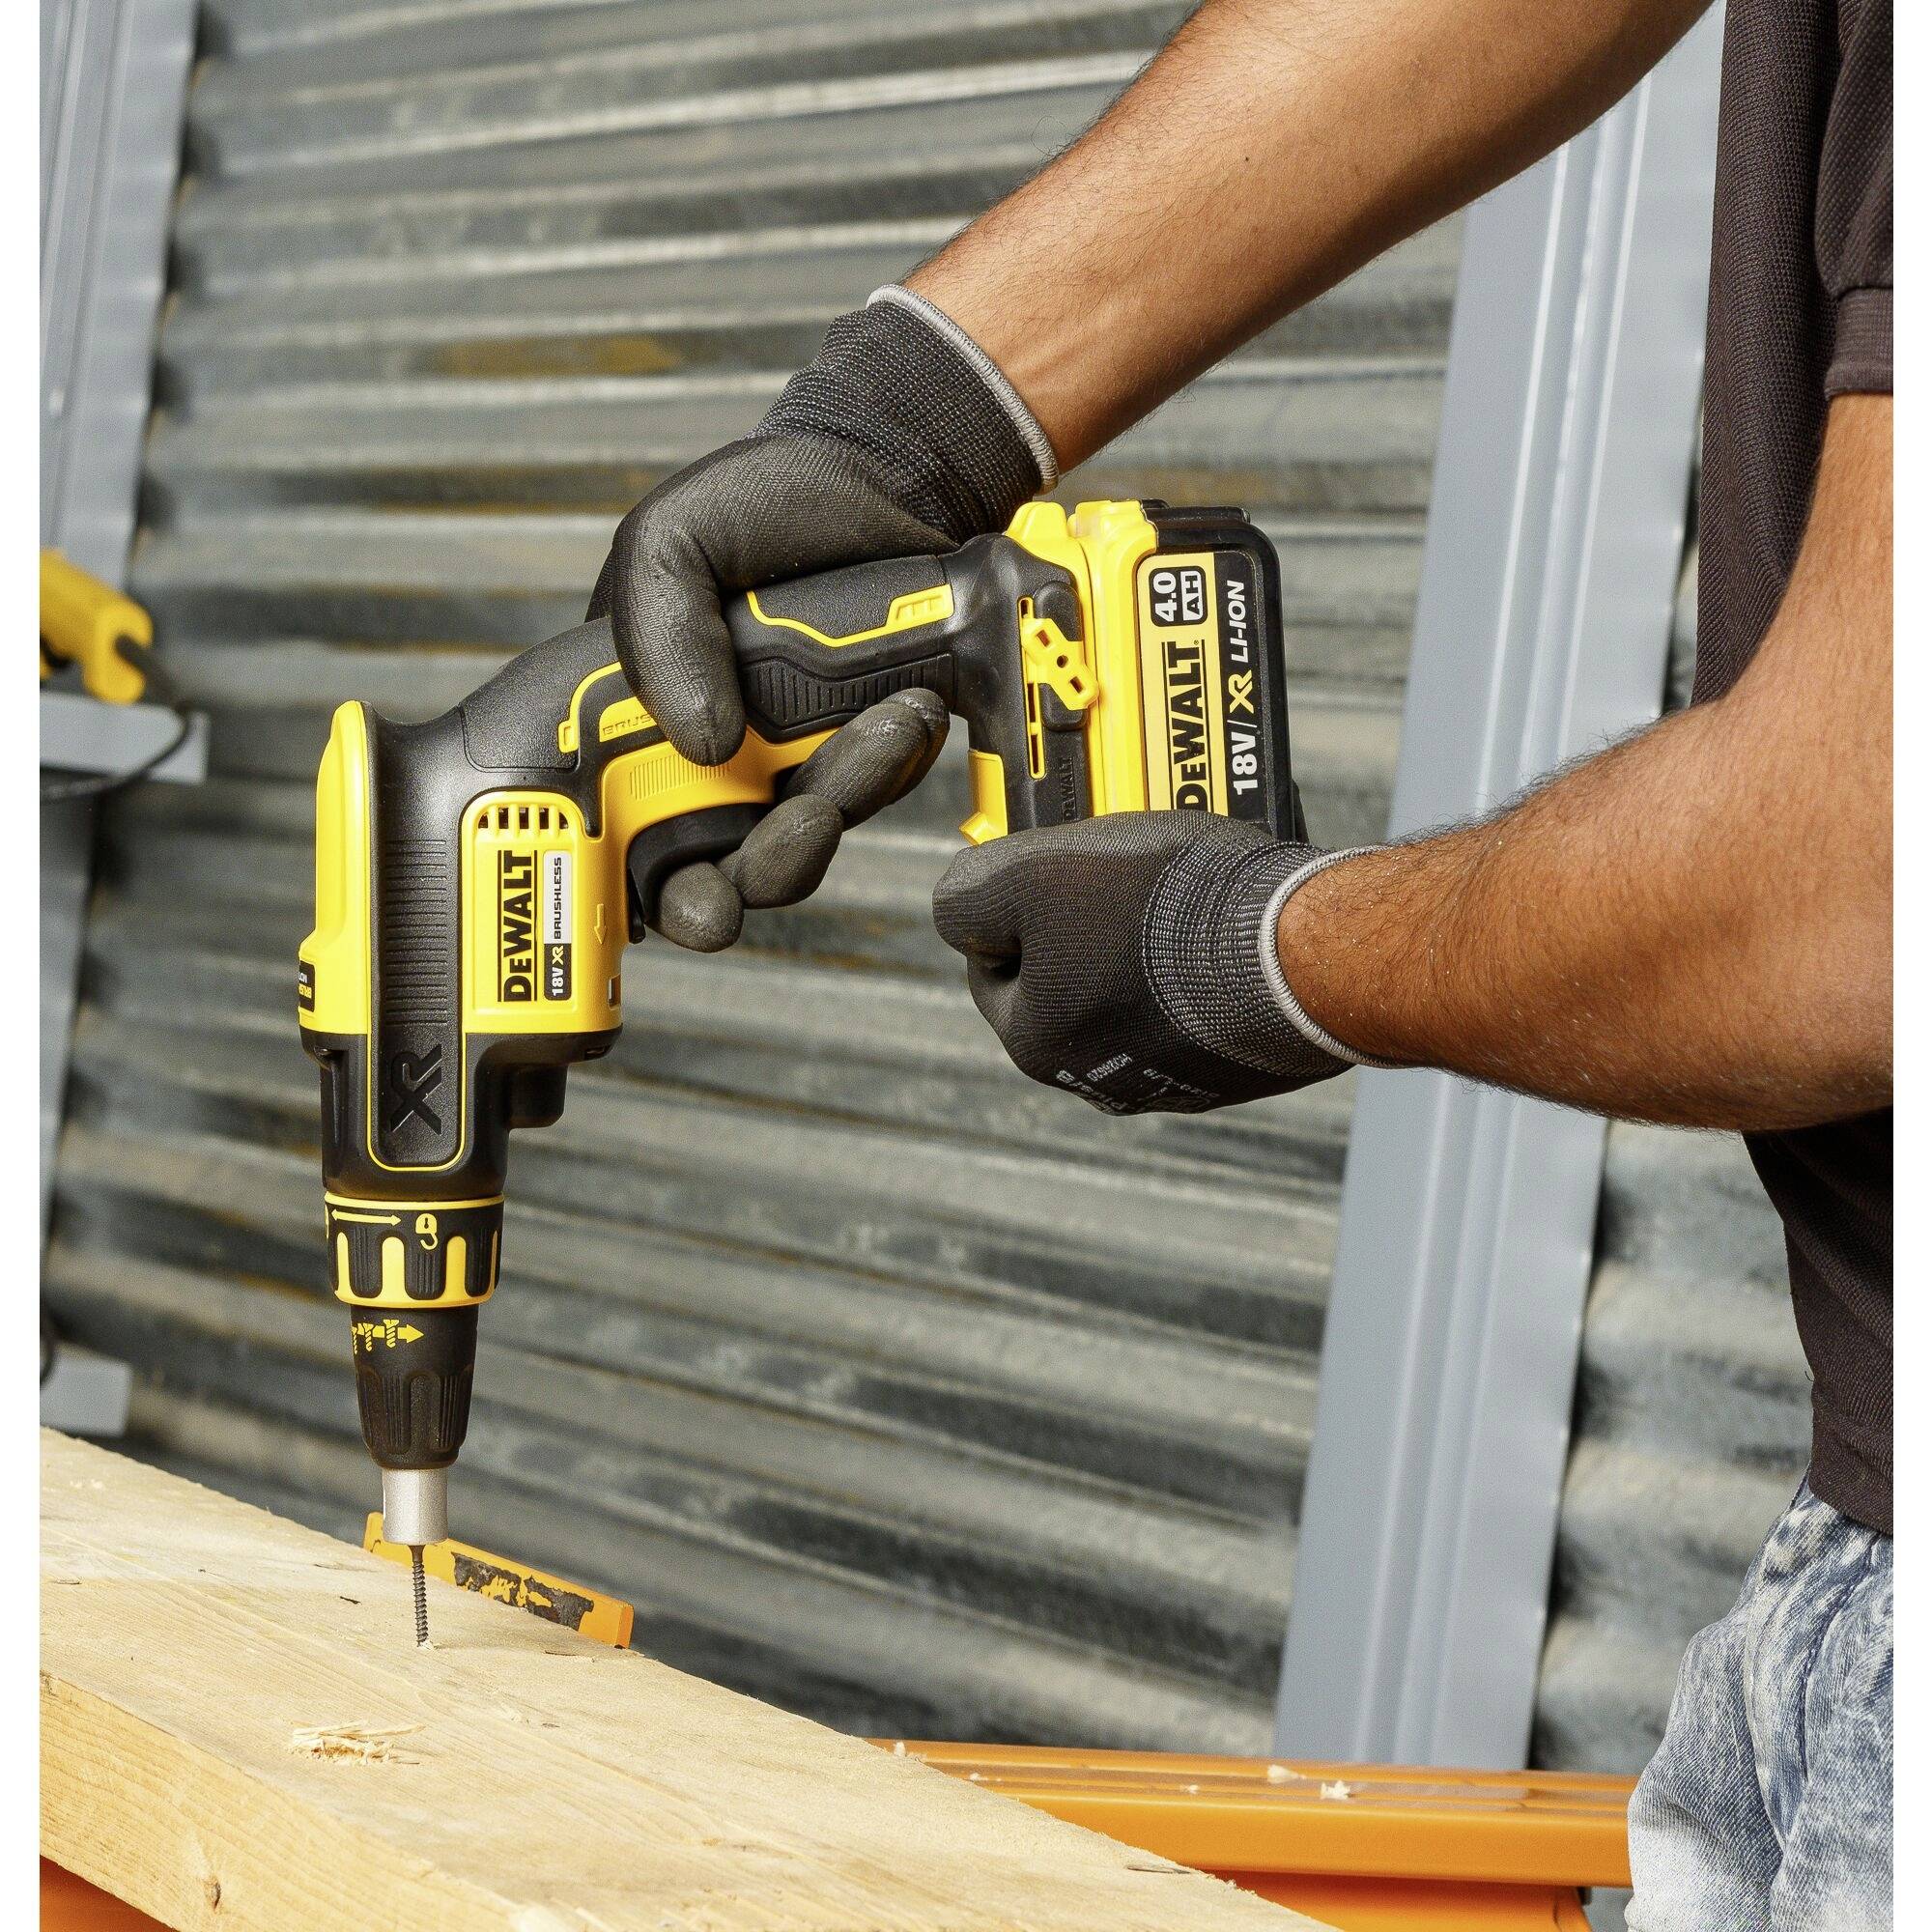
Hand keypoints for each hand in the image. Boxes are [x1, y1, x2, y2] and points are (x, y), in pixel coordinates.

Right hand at [588, 288, 1055, 948]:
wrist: (886, 478)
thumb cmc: (762, 505)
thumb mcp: (673, 542)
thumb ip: (660, 632)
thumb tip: (701, 741)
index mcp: (634, 729)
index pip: (619, 843)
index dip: (647, 885)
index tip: (694, 889)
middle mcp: (707, 768)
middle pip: (720, 876)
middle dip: (760, 872)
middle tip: (800, 828)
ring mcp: (788, 773)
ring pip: (807, 842)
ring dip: (843, 797)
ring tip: (881, 723)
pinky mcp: (864, 764)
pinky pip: (875, 797)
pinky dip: (893, 765)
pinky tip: (909, 707)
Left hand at [931, 812, 1362, 1113]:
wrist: (1298, 950)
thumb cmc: (1160, 911)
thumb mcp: (1029, 871)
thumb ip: (969, 890)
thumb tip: (960, 902)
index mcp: (1038, 1042)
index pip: (993, 963)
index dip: (1012, 901)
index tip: (1046, 863)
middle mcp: (1100, 1078)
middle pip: (1067, 979)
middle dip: (1084, 921)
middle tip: (1116, 869)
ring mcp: (1175, 1077)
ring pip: (1136, 991)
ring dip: (1146, 942)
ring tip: (1175, 887)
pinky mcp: (1239, 1065)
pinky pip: (1202, 1004)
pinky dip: (1205, 965)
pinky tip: (1223, 923)